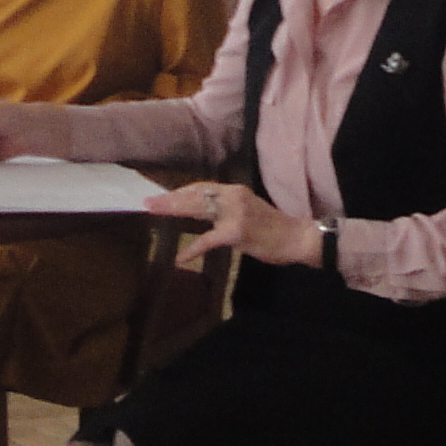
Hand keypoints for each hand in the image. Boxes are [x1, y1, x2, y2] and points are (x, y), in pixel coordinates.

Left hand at [150, 178, 310, 268]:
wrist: (297, 237)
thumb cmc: (273, 228)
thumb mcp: (247, 210)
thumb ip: (224, 209)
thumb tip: (200, 211)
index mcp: (234, 191)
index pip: (200, 187)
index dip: (179, 192)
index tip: (160, 195)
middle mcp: (233, 196)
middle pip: (194, 195)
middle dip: (169, 199)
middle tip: (148, 202)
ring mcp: (235, 213)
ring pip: (197, 208)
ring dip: (173, 210)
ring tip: (154, 212)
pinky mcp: (237, 232)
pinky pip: (208, 240)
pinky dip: (193, 249)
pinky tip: (181, 258)